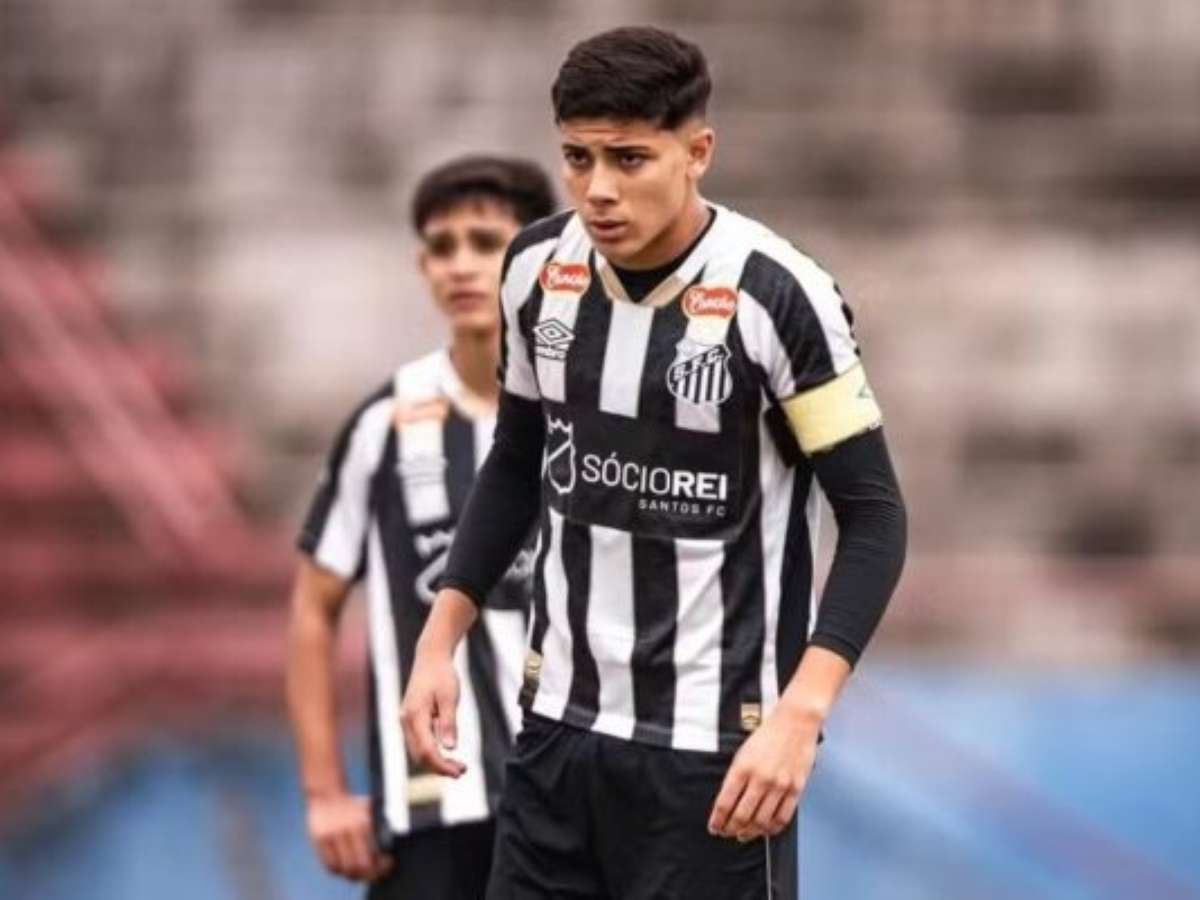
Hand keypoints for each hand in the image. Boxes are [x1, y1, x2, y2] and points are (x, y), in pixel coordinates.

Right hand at [306, 793, 392, 880]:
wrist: (327, 792)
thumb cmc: (353, 804)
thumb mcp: (369, 810)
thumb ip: (379, 826)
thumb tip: (389, 847)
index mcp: (362, 823)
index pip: (371, 856)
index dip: (380, 867)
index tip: (387, 864)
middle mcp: (346, 831)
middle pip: (357, 866)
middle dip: (367, 874)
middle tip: (374, 873)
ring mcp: (330, 836)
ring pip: (342, 868)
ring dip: (352, 875)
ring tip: (359, 872)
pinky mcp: (318, 840)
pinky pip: (329, 864)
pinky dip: (338, 870)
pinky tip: (345, 867)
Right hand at [400, 645, 465, 776]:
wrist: (430, 657)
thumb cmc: (442, 675)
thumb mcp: (450, 697)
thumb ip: (449, 723)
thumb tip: (450, 748)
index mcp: (415, 716)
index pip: (427, 750)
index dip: (442, 765)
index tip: (459, 772)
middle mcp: (406, 721)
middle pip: (419, 755)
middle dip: (439, 767)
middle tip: (461, 771)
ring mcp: (405, 721)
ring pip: (417, 751)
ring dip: (435, 761)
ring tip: (457, 766)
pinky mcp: (410, 719)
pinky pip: (418, 742)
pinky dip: (431, 752)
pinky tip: (446, 753)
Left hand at [707, 703, 820, 840]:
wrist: (795, 722)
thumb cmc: (768, 735)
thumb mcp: (742, 753)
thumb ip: (736, 777)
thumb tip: (728, 802)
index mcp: (742, 768)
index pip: (725, 803)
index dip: (717, 820)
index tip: (714, 827)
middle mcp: (760, 778)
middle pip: (741, 816)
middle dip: (730, 829)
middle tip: (727, 833)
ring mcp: (779, 785)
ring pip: (761, 821)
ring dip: (750, 832)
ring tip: (743, 834)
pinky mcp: (795, 789)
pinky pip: (783, 817)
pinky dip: (772, 828)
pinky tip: (765, 829)